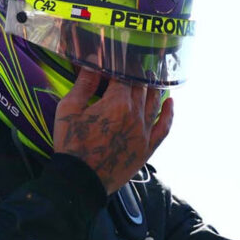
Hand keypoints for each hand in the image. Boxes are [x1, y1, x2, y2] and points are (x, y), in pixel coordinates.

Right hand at [53, 69, 173, 193]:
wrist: (80, 180)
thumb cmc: (71, 144)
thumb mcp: (69, 109)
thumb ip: (84, 84)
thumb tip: (93, 60)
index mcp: (117, 102)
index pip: (125, 74)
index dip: (122, 65)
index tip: (118, 59)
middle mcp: (135, 114)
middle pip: (142, 87)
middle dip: (137, 74)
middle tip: (134, 65)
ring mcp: (144, 131)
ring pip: (155, 102)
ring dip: (153, 88)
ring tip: (151, 77)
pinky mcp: (147, 147)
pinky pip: (165, 127)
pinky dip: (169, 114)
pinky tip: (170, 103)